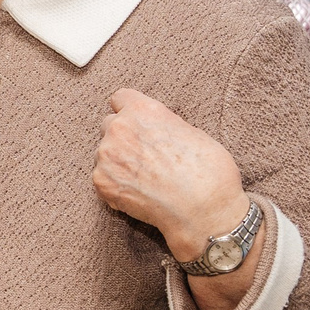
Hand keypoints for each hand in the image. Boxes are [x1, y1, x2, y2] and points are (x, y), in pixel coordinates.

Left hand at [91, 88, 249, 263]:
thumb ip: (163, 125)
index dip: (129, 111)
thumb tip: (155, 129)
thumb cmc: (208, 172)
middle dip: (123, 138)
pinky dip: (116, 186)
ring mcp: (106, 155)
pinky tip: (139, 194)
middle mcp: (120, 127)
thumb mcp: (191, 132)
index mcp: (144, 110)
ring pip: (105, 154)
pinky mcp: (101, 182)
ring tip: (145, 180)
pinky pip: (103, 179)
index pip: (120, 98)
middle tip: (144, 157)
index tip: (135, 124)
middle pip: (109, 125)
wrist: (203, 211)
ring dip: (118, 163)